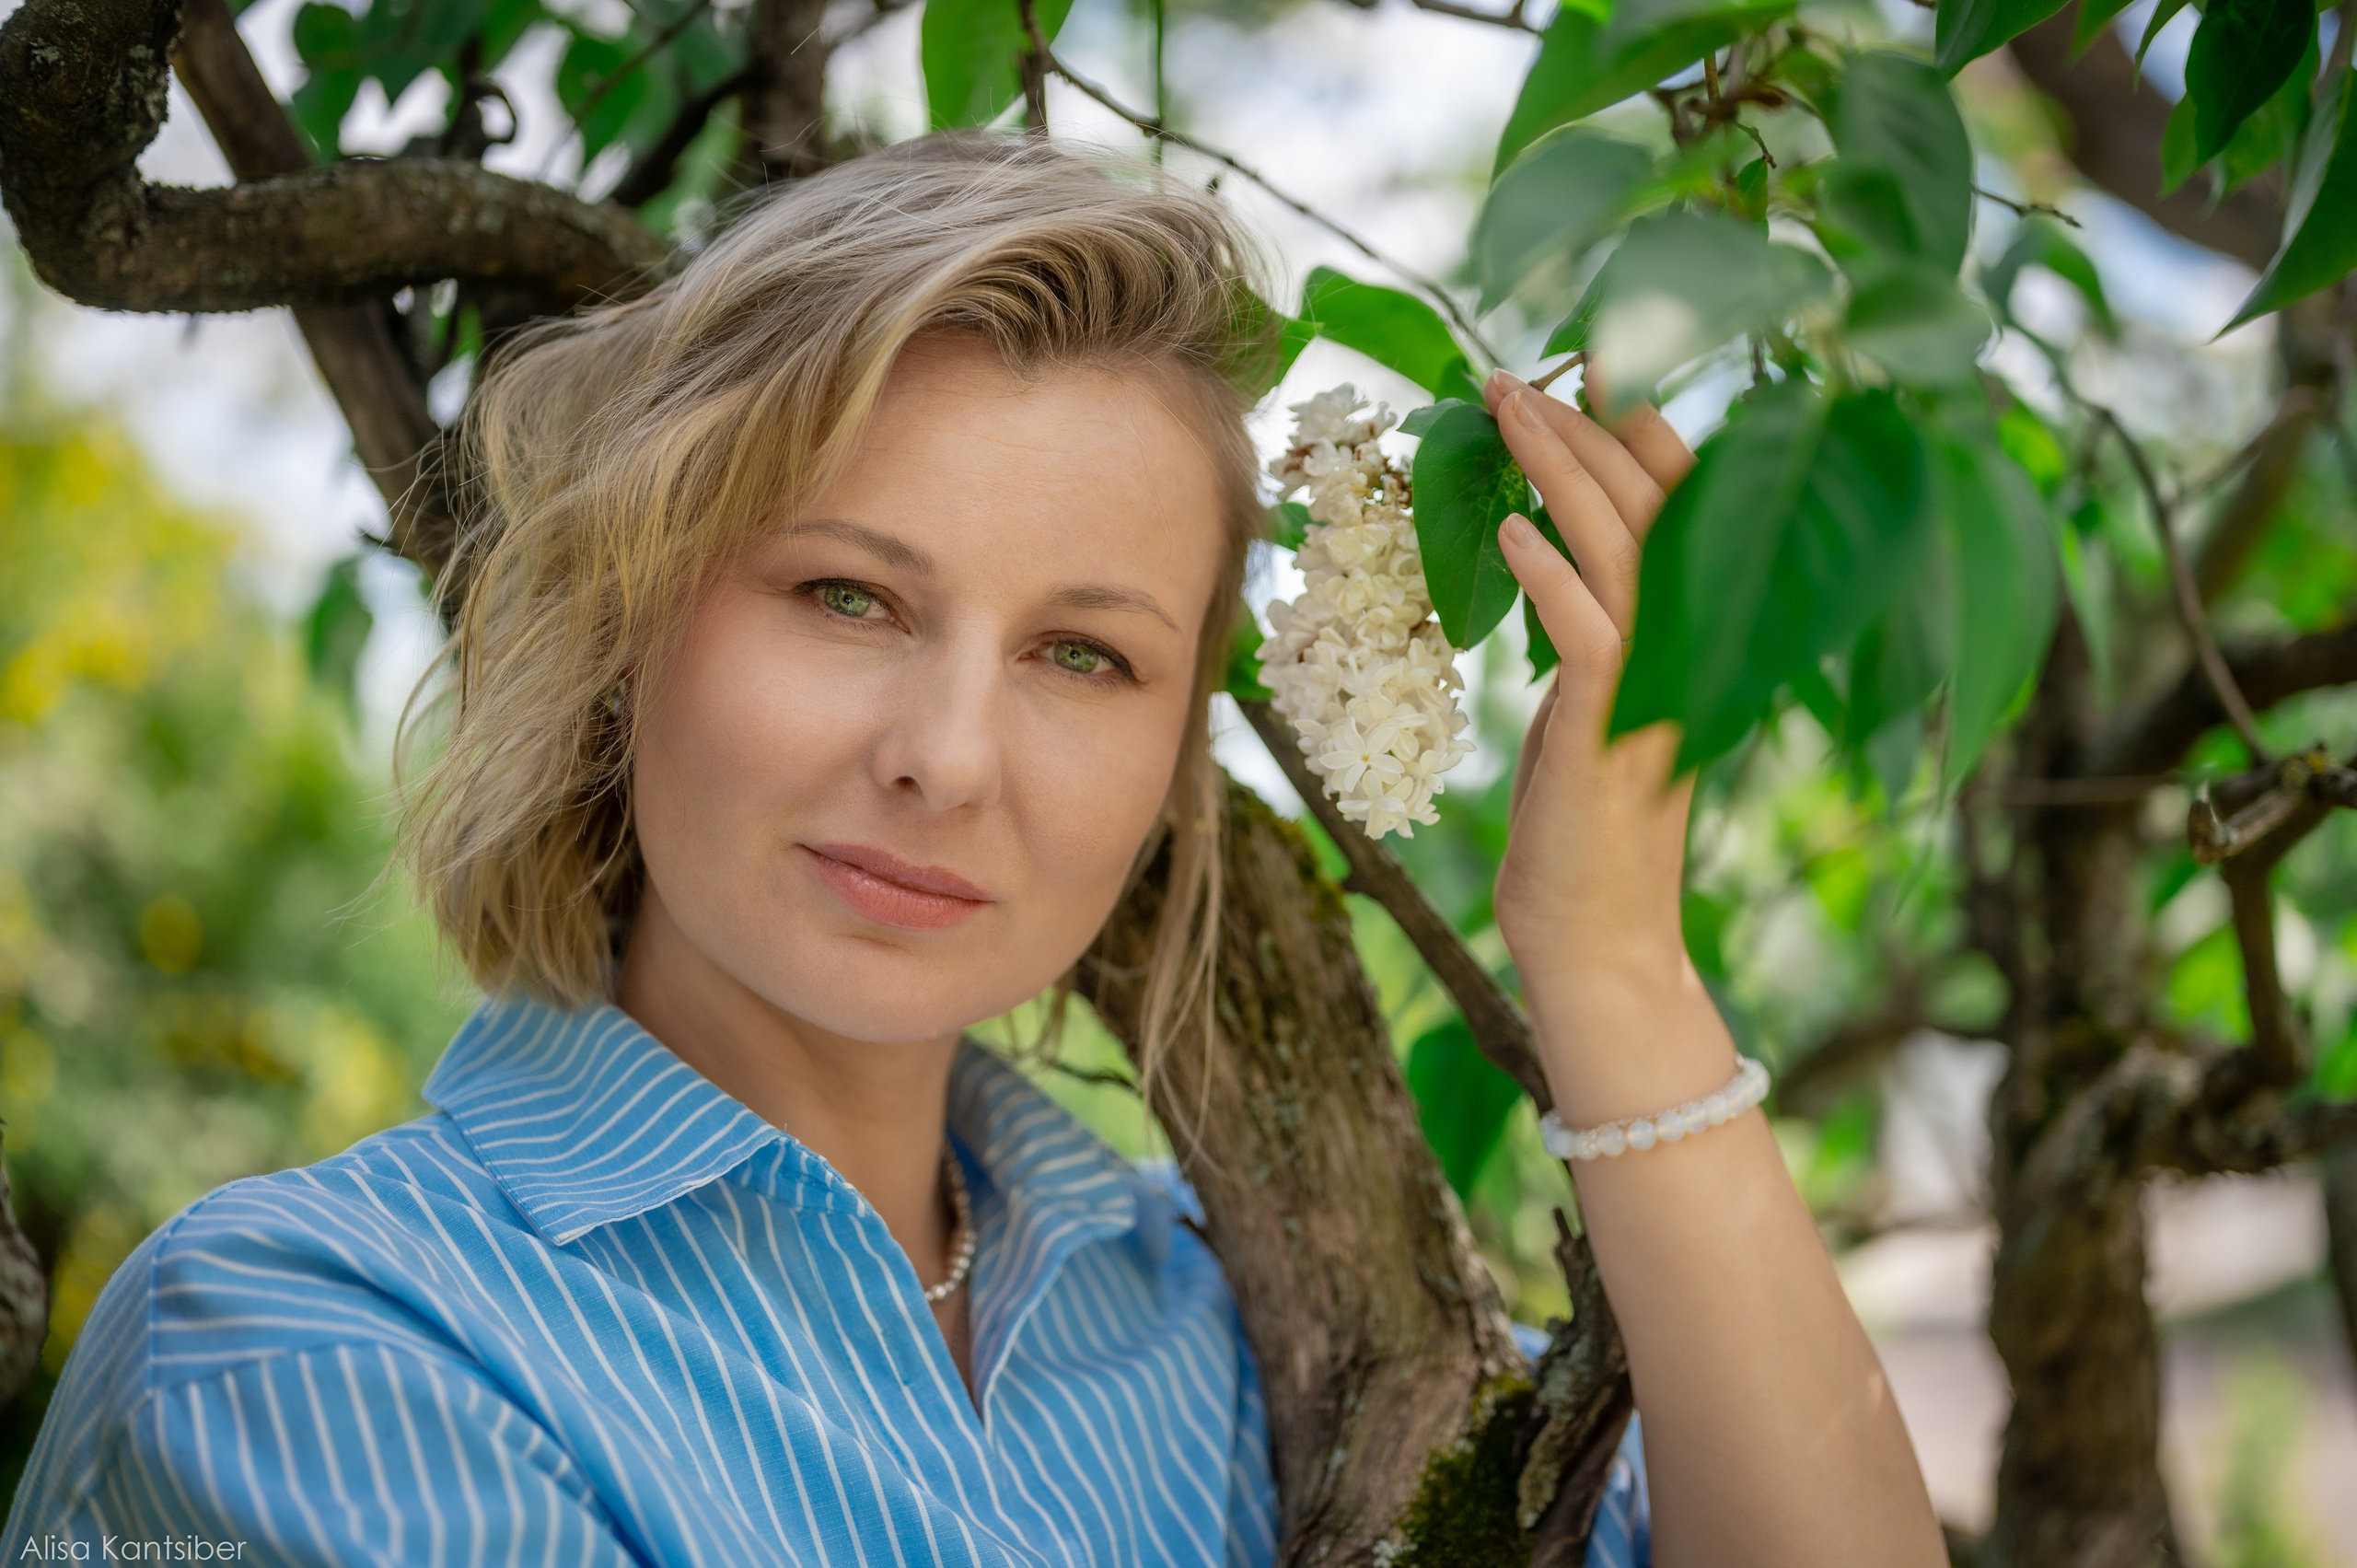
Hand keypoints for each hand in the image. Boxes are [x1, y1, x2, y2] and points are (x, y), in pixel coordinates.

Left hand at [1486, 367, 1699, 1026]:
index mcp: (1689, 635)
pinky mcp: (1614, 730)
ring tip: (1501, 406)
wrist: (1595, 941)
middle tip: (1512, 369)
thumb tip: (1545, 549)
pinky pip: (1590, 631)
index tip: (1572, 368)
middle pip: (1655, 503)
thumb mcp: (1585, 707)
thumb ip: (1584, 631)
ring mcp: (1659, 687)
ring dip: (1561, 468)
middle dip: (1583, 424)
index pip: (1679, 505)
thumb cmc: (1577, 827)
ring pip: (1624, 546)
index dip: (1633, 430)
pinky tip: (1506, 522)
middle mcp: (1690, 647)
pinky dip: (1550, 571)